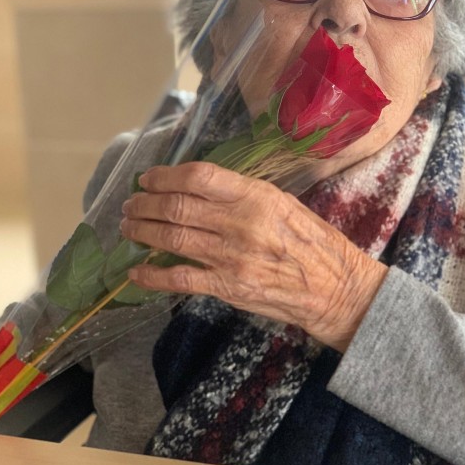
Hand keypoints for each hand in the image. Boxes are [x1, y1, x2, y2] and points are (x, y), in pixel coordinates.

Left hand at [120, 162, 387, 351]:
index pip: (199, 177)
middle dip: (145, 204)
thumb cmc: (313, 241)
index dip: (165, 176)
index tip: (148, 178)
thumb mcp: (284, 203)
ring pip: (172, 239)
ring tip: (128, 228)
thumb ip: (243, 195)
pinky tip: (136, 272)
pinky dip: (152, 275)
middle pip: (177, 207)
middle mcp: (241, 222)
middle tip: (131, 204)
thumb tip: (199, 188)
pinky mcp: (229, 287)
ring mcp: (232, 256)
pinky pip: (180, 279)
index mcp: (257, 196)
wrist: (336, 288)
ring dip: (142, 232)